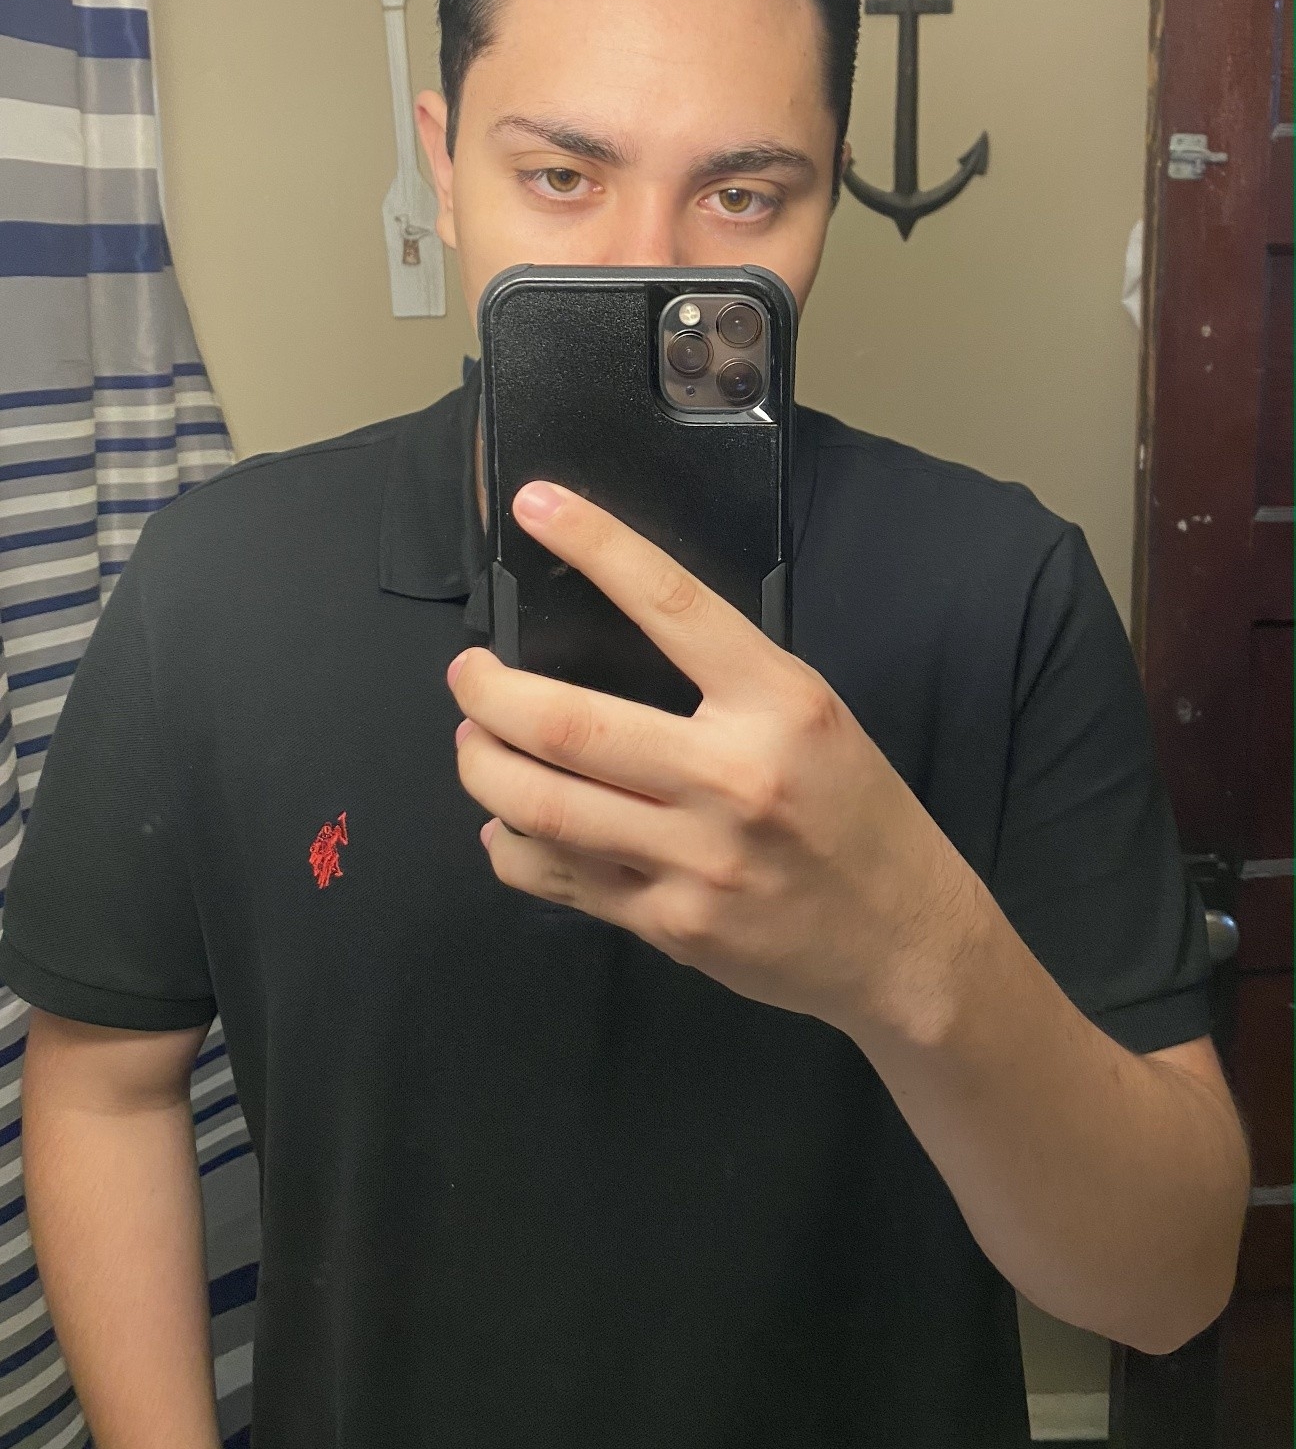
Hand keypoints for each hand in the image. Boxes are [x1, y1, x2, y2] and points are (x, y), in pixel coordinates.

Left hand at [447, 481, 982, 1038]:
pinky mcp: (671, 924)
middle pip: (569, 725)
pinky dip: (512, 846)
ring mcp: (697, 859)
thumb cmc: (860, 819)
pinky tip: (508, 825)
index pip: (671, 604)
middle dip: (489, 692)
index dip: (595, 545)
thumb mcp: (816, 719)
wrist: (907, 943)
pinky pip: (559, 878)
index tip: (538, 504)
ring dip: (482, 766)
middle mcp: (734, 777)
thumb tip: (607, 652)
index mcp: (780, 704)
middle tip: (468, 674)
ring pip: (544, 806)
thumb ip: (724, 686)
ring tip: (474, 741)